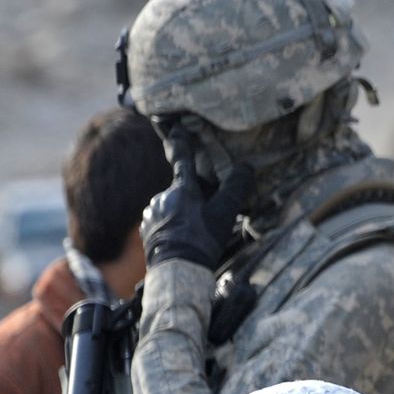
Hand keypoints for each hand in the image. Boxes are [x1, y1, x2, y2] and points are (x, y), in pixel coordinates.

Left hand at [141, 128, 253, 269]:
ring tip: (197, 231)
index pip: (182, 158)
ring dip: (184, 212)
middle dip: (195, 195)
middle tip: (209, 212)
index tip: (176, 125)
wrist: (175, 269)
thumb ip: (235, 189)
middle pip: (183, 188)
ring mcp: (152, 212)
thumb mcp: (224, 214)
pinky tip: (184, 238)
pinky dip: (174, 225)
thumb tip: (246, 166)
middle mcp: (163, 196)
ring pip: (173, 205)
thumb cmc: (201, 239)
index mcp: (182, 188)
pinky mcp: (147, 229)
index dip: (181, 141)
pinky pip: (163, 220)